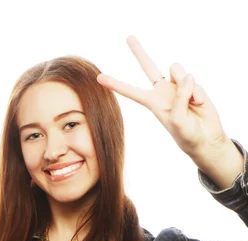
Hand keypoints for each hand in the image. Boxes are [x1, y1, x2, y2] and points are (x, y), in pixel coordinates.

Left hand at [97, 36, 242, 186]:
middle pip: (149, 67)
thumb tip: (186, 76)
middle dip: (139, 52)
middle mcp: (162, 91)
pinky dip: (197, 92)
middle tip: (128, 37)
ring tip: (191, 104)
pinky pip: (192, 79)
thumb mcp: (177, 121)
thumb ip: (180, 98)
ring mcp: (178, 86)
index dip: (116, 84)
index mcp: (152, 102)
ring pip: (176, 69)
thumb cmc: (186, 135)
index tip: (99, 77)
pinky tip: (199, 104)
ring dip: (185, 86)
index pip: (130, 91)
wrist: (206, 138)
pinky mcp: (192, 84)